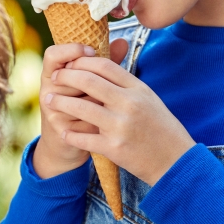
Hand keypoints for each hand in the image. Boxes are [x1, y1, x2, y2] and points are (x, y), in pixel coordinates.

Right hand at [33, 43, 100, 178]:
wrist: (68, 144)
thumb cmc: (84, 106)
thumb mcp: (92, 85)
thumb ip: (105, 64)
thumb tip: (122, 42)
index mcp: (53, 75)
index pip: (52, 54)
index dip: (70, 50)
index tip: (91, 49)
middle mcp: (48, 90)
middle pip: (67, 74)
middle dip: (88, 78)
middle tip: (105, 81)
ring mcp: (51, 111)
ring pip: (78, 98)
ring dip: (97, 100)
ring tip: (108, 105)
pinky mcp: (59, 129)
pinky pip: (84, 119)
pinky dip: (99, 120)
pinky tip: (107, 123)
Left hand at [42, 52, 195, 185]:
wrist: (176, 162)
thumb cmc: (162, 129)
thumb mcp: (150, 100)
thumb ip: (127, 85)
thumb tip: (103, 68)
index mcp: (138, 89)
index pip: (105, 66)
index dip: (83, 62)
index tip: (70, 64)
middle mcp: (129, 104)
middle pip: (89, 81)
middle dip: (66, 77)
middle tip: (54, 77)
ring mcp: (121, 126)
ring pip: (81, 107)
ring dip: (60, 102)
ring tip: (48, 100)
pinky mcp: (114, 148)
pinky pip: (83, 137)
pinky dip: (70, 133)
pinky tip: (64, 130)